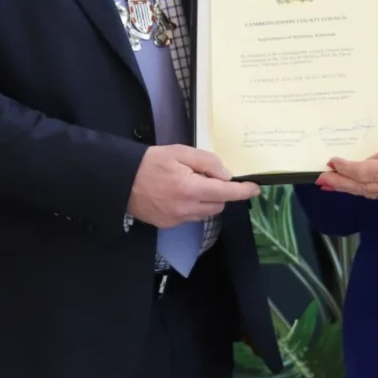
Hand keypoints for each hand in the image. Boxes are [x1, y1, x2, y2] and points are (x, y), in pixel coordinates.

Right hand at [129, 146, 259, 228]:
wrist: (121, 180)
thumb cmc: (151, 162)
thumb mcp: (180, 152)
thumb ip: (207, 162)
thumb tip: (226, 176)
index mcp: (191, 189)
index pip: (226, 193)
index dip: (243, 191)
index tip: (255, 189)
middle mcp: (187, 209)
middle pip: (218, 205)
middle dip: (219, 192)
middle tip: (203, 176)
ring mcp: (177, 220)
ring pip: (206, 213)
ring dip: (206, 201)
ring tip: (188, 184)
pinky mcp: (169, 225)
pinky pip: (191, 217)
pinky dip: (192, 207)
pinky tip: (177, 195)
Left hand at [317, 131, 377, 201]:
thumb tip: (365, 160)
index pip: (365, 173)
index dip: (346, 169)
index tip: (332, 162)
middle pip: (362, 187)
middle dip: (340, 182)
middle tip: (320, 179)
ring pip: (368, 192)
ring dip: (348, 188)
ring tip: (330, 183)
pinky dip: (362, 189)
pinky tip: (352, 185)